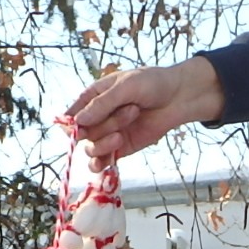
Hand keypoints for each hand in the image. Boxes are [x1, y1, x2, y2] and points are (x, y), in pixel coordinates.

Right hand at [67, 59, 225, 169]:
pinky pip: (100, 163)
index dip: (72, 125)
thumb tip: (78, 122)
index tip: (81, 127)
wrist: (178, 98)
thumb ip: (102, 104)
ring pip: (91, 149)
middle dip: (104, 126)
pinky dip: (100, 164)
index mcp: (93, 97)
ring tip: (129, 125)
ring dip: (108, 141)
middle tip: (130, 111)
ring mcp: (107, 135)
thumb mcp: (126, 86)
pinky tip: (108, 161)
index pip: (70, 117)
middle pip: (83, 134)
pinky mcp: (118, 149)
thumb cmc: (152, 84)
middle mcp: (97, 118)